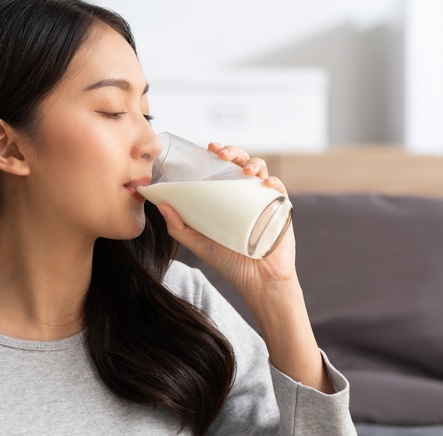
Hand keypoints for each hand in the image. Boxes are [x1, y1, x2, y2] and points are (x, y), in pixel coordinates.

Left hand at [157, 142, 296, 298]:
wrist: (257, 280)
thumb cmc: (228, 261)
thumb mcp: (199, 243)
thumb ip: (179, 227)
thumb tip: (161, 205)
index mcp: (227, 196)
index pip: (223, 168)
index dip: (218, 154)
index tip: (208, 148)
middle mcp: (246, 194)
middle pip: (242, 163)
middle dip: (233, 152)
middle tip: (220, 154)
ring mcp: (264, 199)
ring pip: (261, 171)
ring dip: (253, 164)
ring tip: (244, 170)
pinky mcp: (281, 210)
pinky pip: (280, 190)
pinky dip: (273, 182)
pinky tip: (265, 183)